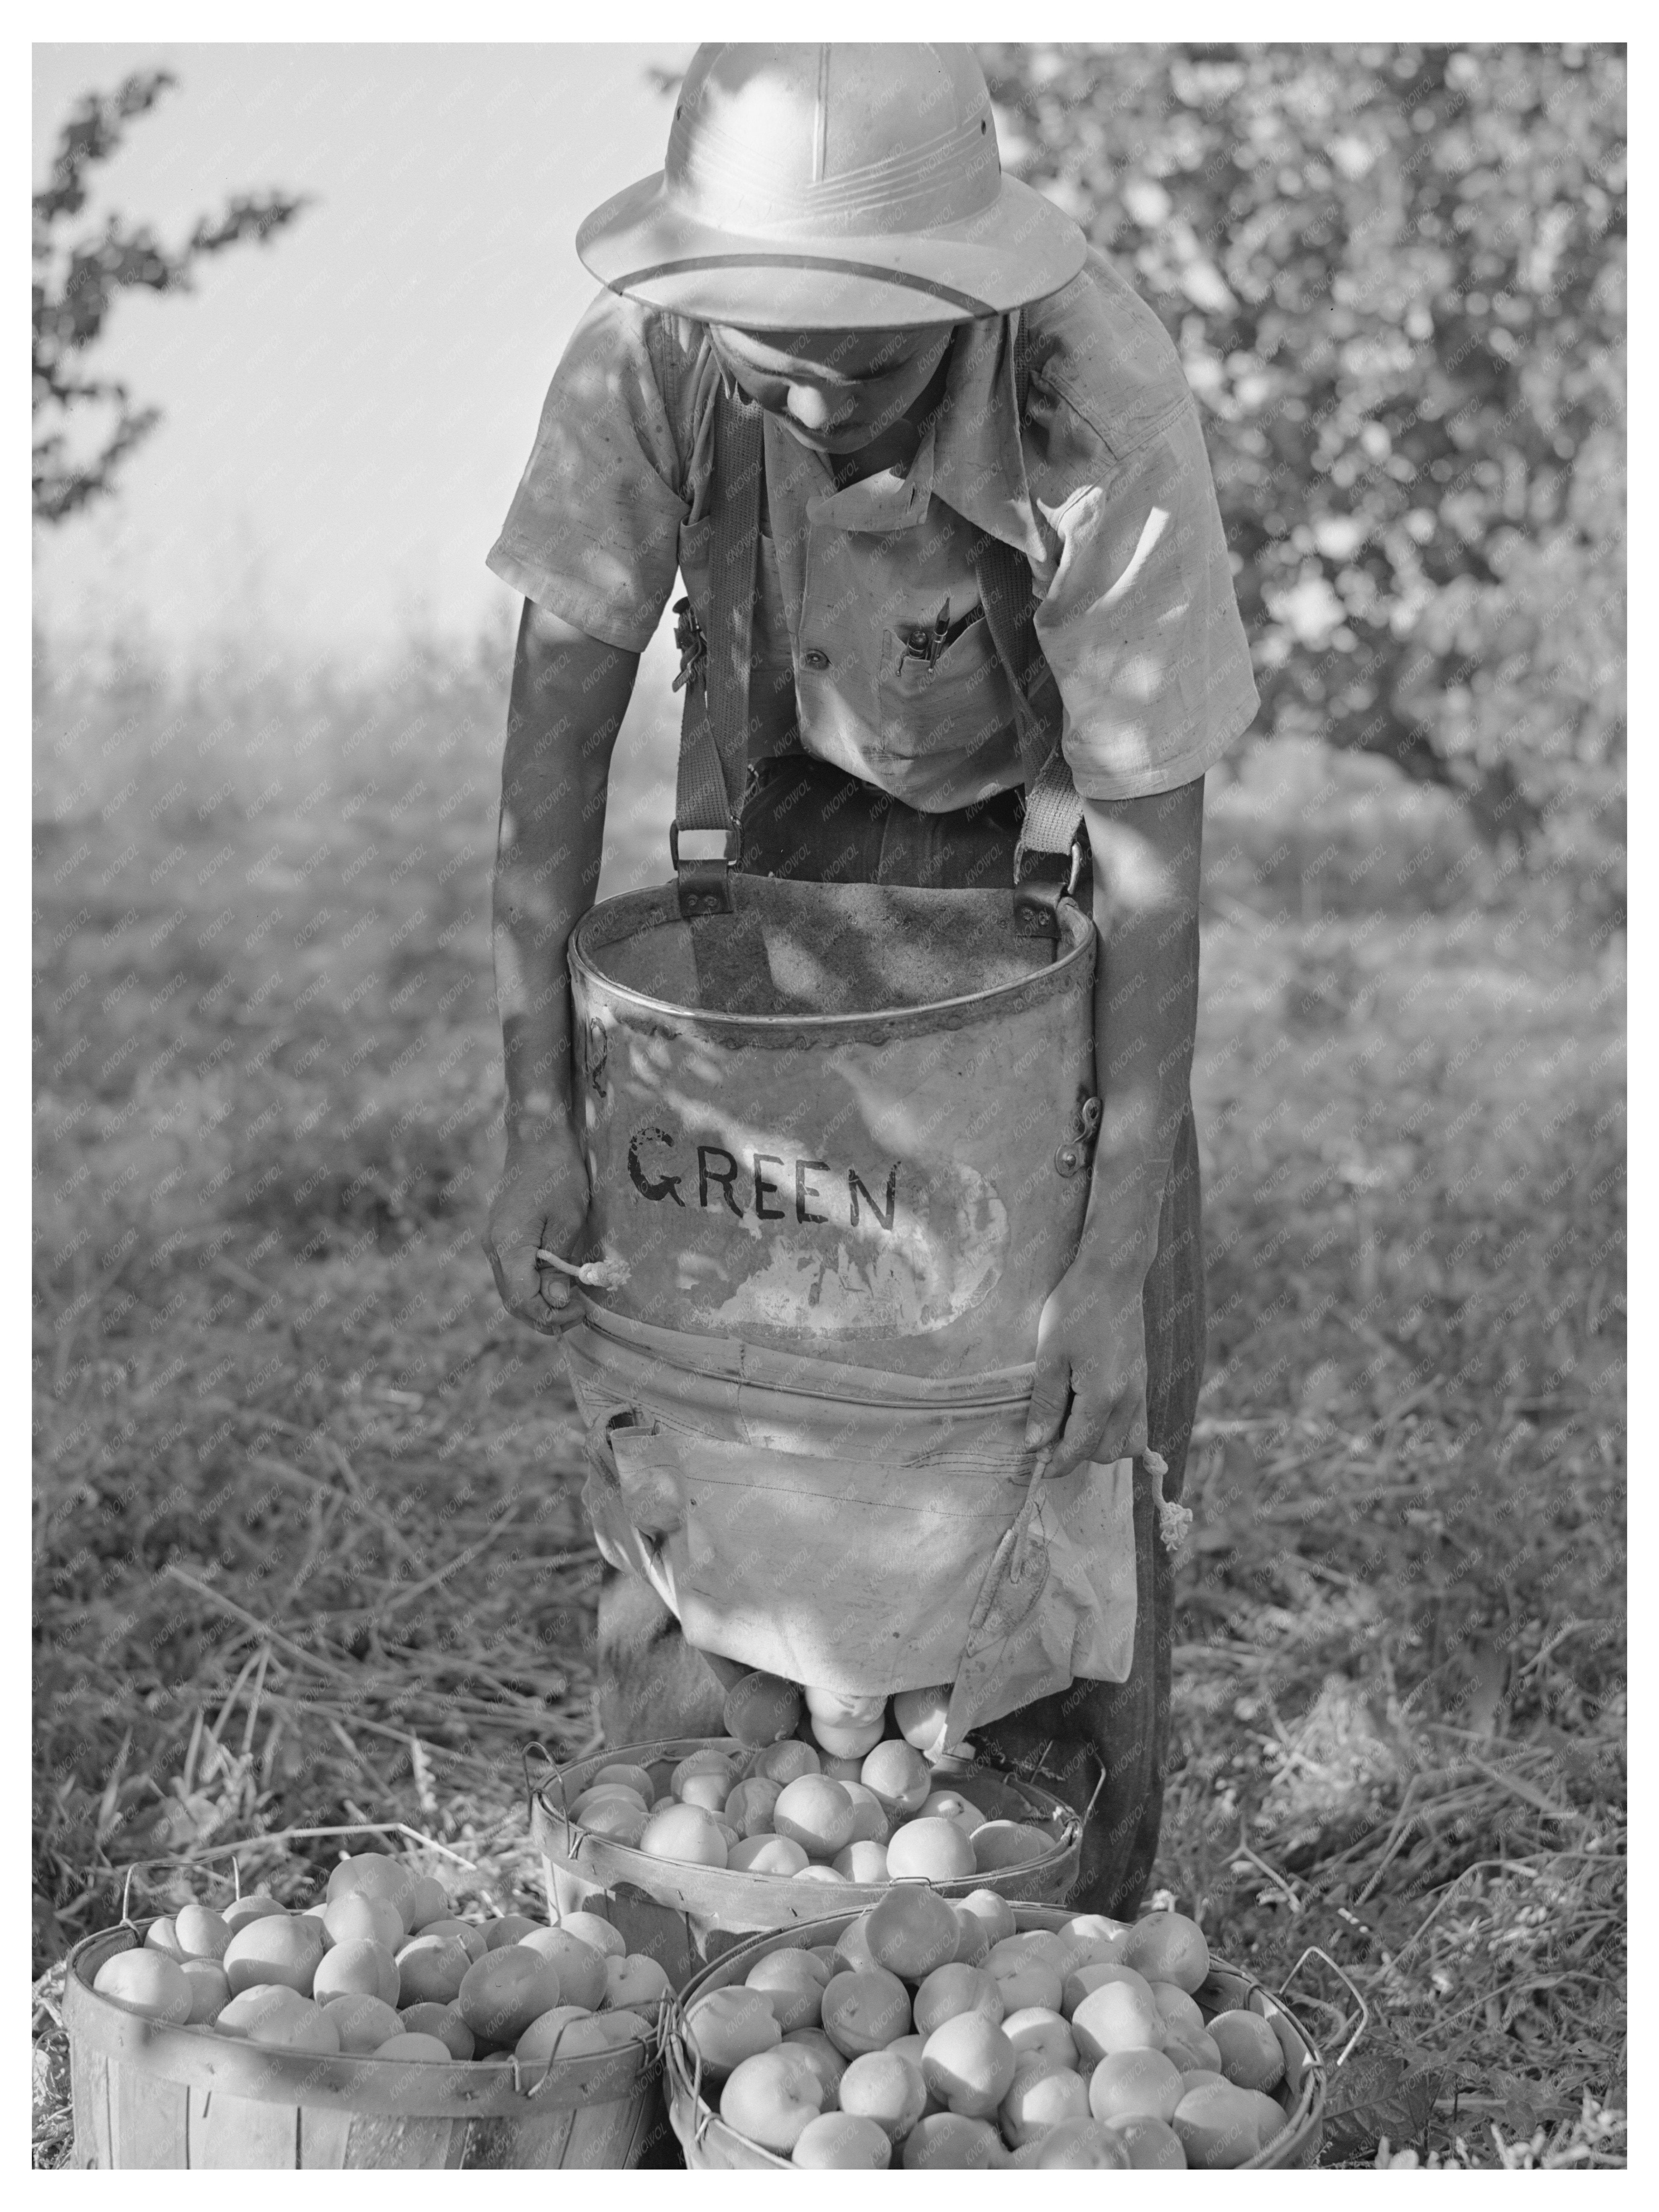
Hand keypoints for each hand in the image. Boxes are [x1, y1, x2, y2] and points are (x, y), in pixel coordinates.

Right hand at [484, 1120, 590, 1332]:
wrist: (537, 1136)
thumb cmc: (558, 1173)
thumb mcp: (568, 1220)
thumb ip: (559, 1265)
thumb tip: (556, 1301)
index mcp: (508, 1245)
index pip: (523, 1299)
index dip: (552, 1315)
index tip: (581, 1310)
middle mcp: (494, 1247)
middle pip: (513, 1300)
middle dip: (545, 1316)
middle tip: (579, 1314)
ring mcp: (494, 1241)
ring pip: (511, 1289)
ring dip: (539, 1303)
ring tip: (571, 1304)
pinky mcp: (501, 1235)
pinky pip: (513, 1273)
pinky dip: (533, 1286)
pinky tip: (557, 1284)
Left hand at [1025, 1255, 1149, 1479]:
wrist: (1112, 1276)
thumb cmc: (1075, 1308)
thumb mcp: (1049, 1355)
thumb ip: (1045, 1403)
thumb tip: (1035, 1444)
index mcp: (1103, 1397)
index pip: (1079, 1449)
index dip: (1055, 1463)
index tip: (1035, 1466)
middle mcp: (1128, 1400)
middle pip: (1106, 1454)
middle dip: (1077, 1453)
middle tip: (1049, 1434)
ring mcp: (1140, 1391)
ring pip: (1128, 1445)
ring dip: (1100, 1446)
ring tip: (1073, 1425)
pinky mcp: (1144, 1381)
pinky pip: (1139, 1425)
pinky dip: (1119, 1432)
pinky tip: (1095, 1416)